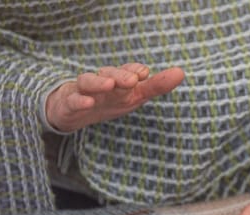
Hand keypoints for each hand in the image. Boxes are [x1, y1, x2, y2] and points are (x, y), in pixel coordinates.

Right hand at [45, 63, 184, 131]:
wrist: (70, 110)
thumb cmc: (108, 100)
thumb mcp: (134, 96)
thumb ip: (156, 86)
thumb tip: (181, 72)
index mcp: (118, 80)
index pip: (127, 71)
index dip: (134, 70)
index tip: (144, 72)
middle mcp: (101, 82)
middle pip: (110, 74)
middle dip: (121, 75)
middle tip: (133, 79)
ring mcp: (83, 92)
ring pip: (88, 82)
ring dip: (99, 82)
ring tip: (110, 84)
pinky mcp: (69, 104)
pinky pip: (73, 100)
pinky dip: (79, 100)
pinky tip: (88, 102)